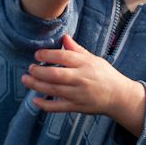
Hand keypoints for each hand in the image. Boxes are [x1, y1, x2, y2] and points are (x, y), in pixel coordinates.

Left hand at [23, 34, 144, 135]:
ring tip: (25, 80)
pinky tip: (34, 100)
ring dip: (37, 85)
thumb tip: (64, 37)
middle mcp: (81, 79)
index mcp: (85, 64)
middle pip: (56, 75)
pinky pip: (58, 107)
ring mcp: (78, 94)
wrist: (119, 97)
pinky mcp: (77, 107)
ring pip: (54, 90)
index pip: (64, 57)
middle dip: (39, 72)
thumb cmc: (105, 75)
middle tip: (29, 68)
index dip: (48, 55)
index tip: (37, 54)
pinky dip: (45, 105)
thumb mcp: (93, 59)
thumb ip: (76, 49)